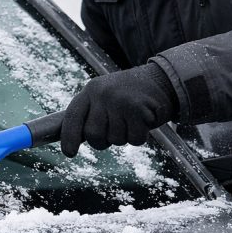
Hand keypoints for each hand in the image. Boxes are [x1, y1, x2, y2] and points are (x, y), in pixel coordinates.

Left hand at [61, 63, 177, 157]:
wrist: (162, 79)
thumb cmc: (130, 95)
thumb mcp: (105, 96)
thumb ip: (90, 114)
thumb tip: (70, 139)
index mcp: (91, 90)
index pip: (73, 116)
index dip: (69, 137)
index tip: (70, 153)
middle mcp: (102, 93)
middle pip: (93, 134)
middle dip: (103, 141)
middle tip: (115, 131)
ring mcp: (120, 100)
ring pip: (115, 139)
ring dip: (124, 137)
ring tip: (131, 120)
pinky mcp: (138, 109)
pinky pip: (134, 139)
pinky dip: (139, 136)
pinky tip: (143, 122)